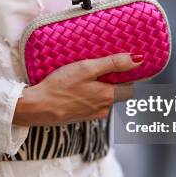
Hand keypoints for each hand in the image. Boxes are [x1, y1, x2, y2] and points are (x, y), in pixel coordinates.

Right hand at [13, 53, 142, 125]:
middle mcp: (104, 108)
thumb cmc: (60, 87)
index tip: (127, 65)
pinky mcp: (81, 116)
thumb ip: (113, 64)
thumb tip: (138, 60)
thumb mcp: (87, 69)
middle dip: (115, 80)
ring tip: (88, 74)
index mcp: (109, 96)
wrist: (37, 107)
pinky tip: (78, 86)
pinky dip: (90, 94)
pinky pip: (92, 103)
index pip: (132, 88)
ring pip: (105, 98)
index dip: (131, 76)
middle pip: (118, 93)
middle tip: (104, 65)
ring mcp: (92, 114)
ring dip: (101, 87)